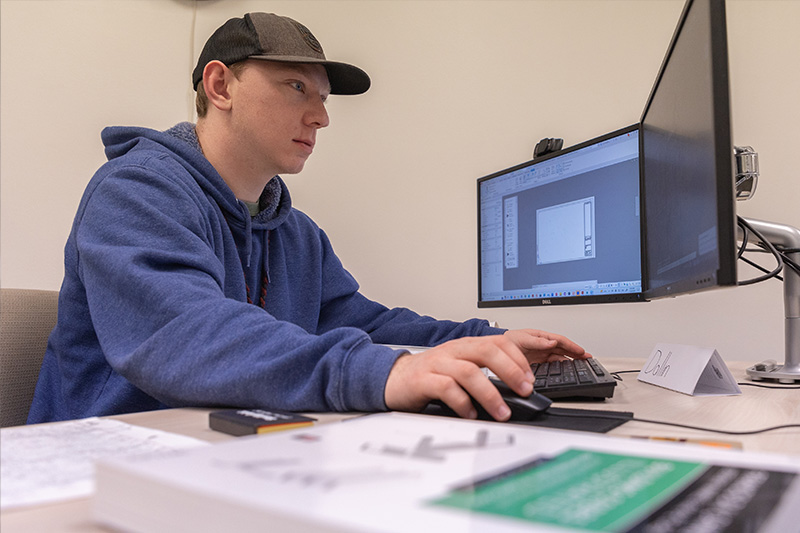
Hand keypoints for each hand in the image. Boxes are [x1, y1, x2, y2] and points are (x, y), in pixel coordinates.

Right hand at [384, 331, 588, 421]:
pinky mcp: (423, 380)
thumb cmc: (429, 376)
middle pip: (487, 351)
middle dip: (510, 371)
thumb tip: (516, 391)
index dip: (517, 359)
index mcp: (465, 346)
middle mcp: (453, 351)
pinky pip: (446, 388)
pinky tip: (470, 414)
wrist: (393, 378)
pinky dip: (462, 402)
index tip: (530, 379)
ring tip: (502, 412)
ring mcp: (437, 364)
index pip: (498, 342)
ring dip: (490, 394)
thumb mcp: (459, 369)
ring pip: (469, 371)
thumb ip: (484, 374)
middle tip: (524, 391)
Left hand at [502, 329, 590, 363]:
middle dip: (576, 353)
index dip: (572, 346)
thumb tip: (552, 342)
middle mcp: (543, 345)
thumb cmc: (507, 340)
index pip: (560, 341)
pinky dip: (560, 367)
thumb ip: (537, 341)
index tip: (582, 352)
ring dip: (570, 361)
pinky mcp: (538, 362)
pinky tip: (566, 370)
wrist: (496, 349)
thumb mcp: (522, 339)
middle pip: (564, 349)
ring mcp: (541, 354)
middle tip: (588, 359)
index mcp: (541, 336)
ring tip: (581, 365)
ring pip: (560, 357)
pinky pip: (552, 364)